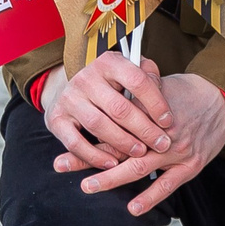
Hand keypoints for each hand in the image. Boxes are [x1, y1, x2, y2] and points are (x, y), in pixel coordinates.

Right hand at [41, 51, 172, 170]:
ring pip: (98, 125)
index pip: (137, 80)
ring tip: (140, 152)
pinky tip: (112, 163)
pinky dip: (94, 156)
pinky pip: (75, 143)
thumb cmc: (114, 85)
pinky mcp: (56, 119)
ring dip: (122, 143)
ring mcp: (69, 98)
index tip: (168, 121)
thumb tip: (160, 91)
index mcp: (109, 62)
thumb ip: (149, 78)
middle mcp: (86, 78)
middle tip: (161, 144)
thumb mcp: (133, 73)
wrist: (74, 90)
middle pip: (119, 107)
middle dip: (144, 129)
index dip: (155, 103)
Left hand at [60, 72, 224, 216]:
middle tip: (61, 165)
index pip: (111, 127)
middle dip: (87, 159)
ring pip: (138, 167)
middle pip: (117, 148)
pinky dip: (150, 197)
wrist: (222, 99)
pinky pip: (168, 184)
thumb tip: (109, 92)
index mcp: (148, 112)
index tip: (63, 146)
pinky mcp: (191, 164)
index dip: (86, 137)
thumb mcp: (159, 84)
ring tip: (88, 186)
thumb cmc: (187, 92)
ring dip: (111, 178)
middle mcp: (159, 133)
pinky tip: (133, 207)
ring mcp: (176, 151)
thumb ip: (134, 93)